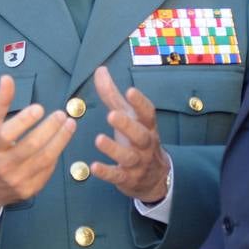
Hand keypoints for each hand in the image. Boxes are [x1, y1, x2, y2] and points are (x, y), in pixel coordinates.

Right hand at [0, 75, 76, 220]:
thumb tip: (8, 78)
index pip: (6, 135)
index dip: (23, 121)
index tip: (39, 108)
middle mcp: (3, 165)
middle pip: (31, 147)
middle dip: (50, 129)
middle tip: (62, 114)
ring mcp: (17, 180)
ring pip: (44, 159)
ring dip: (61, 140)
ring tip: (70, 124)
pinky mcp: (29, 190)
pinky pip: (47, 170)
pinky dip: (56, 155)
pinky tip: (61, 141)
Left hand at [90, 67, 169, 202]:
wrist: (155, 178)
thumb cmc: (137, 140)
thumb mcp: (128, 117)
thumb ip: (113, 95)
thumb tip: (100, 70)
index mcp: (146, 127)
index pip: (147, 113)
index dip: (140, 102)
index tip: (130, 90)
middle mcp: (145, 145)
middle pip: (140, 135)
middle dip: (127, 125)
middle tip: (111, 115)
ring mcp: (138, 163)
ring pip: (128, 156)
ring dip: (114, 148)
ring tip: (98, 139)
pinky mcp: (128, 179)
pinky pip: (117, 176)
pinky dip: (106, 172)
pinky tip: (94, 167)